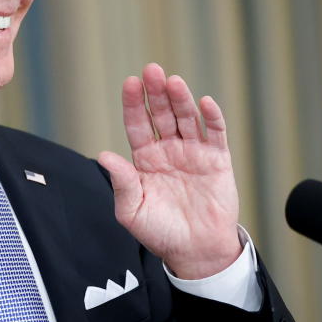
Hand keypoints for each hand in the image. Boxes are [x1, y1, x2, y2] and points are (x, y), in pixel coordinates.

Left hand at [97, 63, 242, 279]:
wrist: (196, 252)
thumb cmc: (161, 232)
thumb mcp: (132, 210)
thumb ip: (121, 182)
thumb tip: (103, 156)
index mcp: (145, 159)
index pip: (138, 124)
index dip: (135, 104)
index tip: (130, 83)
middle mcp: (168, 149)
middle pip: (162, 113)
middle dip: (156, 92)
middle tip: (152, 70)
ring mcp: (193, 152)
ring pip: (187, 118)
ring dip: (181, 99)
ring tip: (174, 82)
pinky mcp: (217, 160)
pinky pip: (215, 134)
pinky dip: (212, 118)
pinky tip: (205, 102)